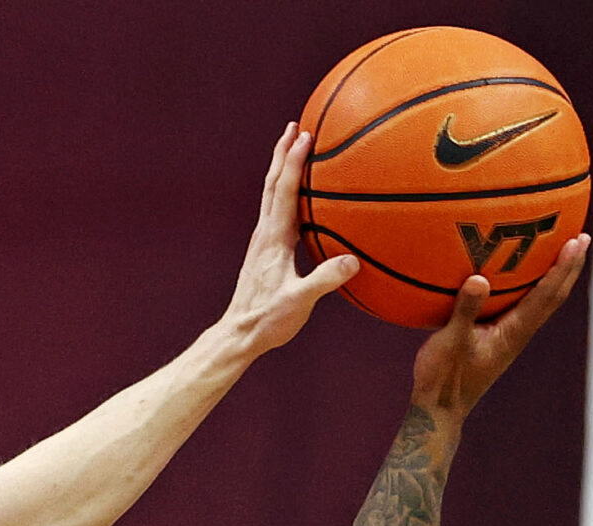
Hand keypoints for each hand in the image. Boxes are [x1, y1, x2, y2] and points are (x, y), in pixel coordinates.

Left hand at [216, 125, 360, 357]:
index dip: (294, 161)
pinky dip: (285, 191)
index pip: (284, 191)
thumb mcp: (298, 302)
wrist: (239, 334)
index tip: (305, 135)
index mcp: (274, 239)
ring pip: (271, 194)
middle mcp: (264, 234)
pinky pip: (276, 211)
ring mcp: (262, 241)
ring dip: (281, 167)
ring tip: (293, 147)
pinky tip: (297, 194)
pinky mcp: (264, 250)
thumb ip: (324, 281)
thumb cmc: (267, 320)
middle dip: (283, 152)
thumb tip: (352, 261)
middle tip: (294, 124)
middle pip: (272, 183)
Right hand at [409, 232, 589, 420]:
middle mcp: (519, 333)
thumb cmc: (443, 380)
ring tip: (563, 249)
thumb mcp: (449, 343)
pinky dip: (530, 286)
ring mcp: (510, 337)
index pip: (547, 295)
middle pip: (555, 296)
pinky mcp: (497, 338)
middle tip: (583, 236)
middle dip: (570, 266)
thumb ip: (464, 312)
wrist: (439, 411)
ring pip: (542, 301)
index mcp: (514, 333)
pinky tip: (518, 275)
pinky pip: (522, 305)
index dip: (562, 267)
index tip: (577, 240)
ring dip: (555, 275)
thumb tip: (478, 279)